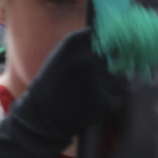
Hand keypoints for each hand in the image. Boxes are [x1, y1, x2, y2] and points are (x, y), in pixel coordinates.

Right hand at [0, 31, 126, 157]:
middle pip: (106, 59)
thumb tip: (106, 41)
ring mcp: (99, 78)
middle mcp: (88, 57)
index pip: (95, 37)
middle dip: (98, 70)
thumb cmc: (48, 89)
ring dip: (104, 86)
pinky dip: (108, 101)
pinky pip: (117, 95)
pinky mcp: (108, 98)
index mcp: (73, 43)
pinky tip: (90, 105)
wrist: (40, 120)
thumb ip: (80, 47)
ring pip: (113, 77)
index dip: (91, 49)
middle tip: (78, 85)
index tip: (82, 61)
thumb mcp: (58, 59)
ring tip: (82, 97)